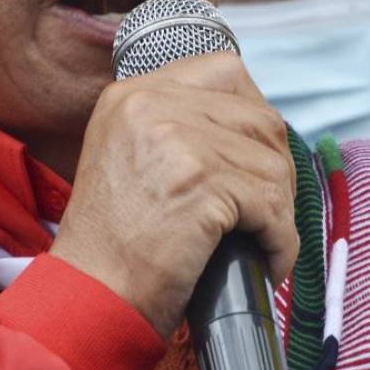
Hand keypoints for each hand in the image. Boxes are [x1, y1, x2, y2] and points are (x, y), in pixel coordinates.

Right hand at [51, 52, 297, 337]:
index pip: (226, 72)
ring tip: (265, 243)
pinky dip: (280, 241)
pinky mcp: (201, 182)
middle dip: (275, 170)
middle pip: (259, 118)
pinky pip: (272, 205)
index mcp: (133, 95)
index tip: (257, 159)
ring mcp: (177, 140)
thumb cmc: (114, 246)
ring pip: (272, 165)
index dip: (254, 116)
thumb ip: (177, 129)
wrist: (89, 298)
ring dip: (280, 212)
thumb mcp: (129, 158)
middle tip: (268, 213)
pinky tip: (267, 262)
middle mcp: (152, 104)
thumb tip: (253, 131)